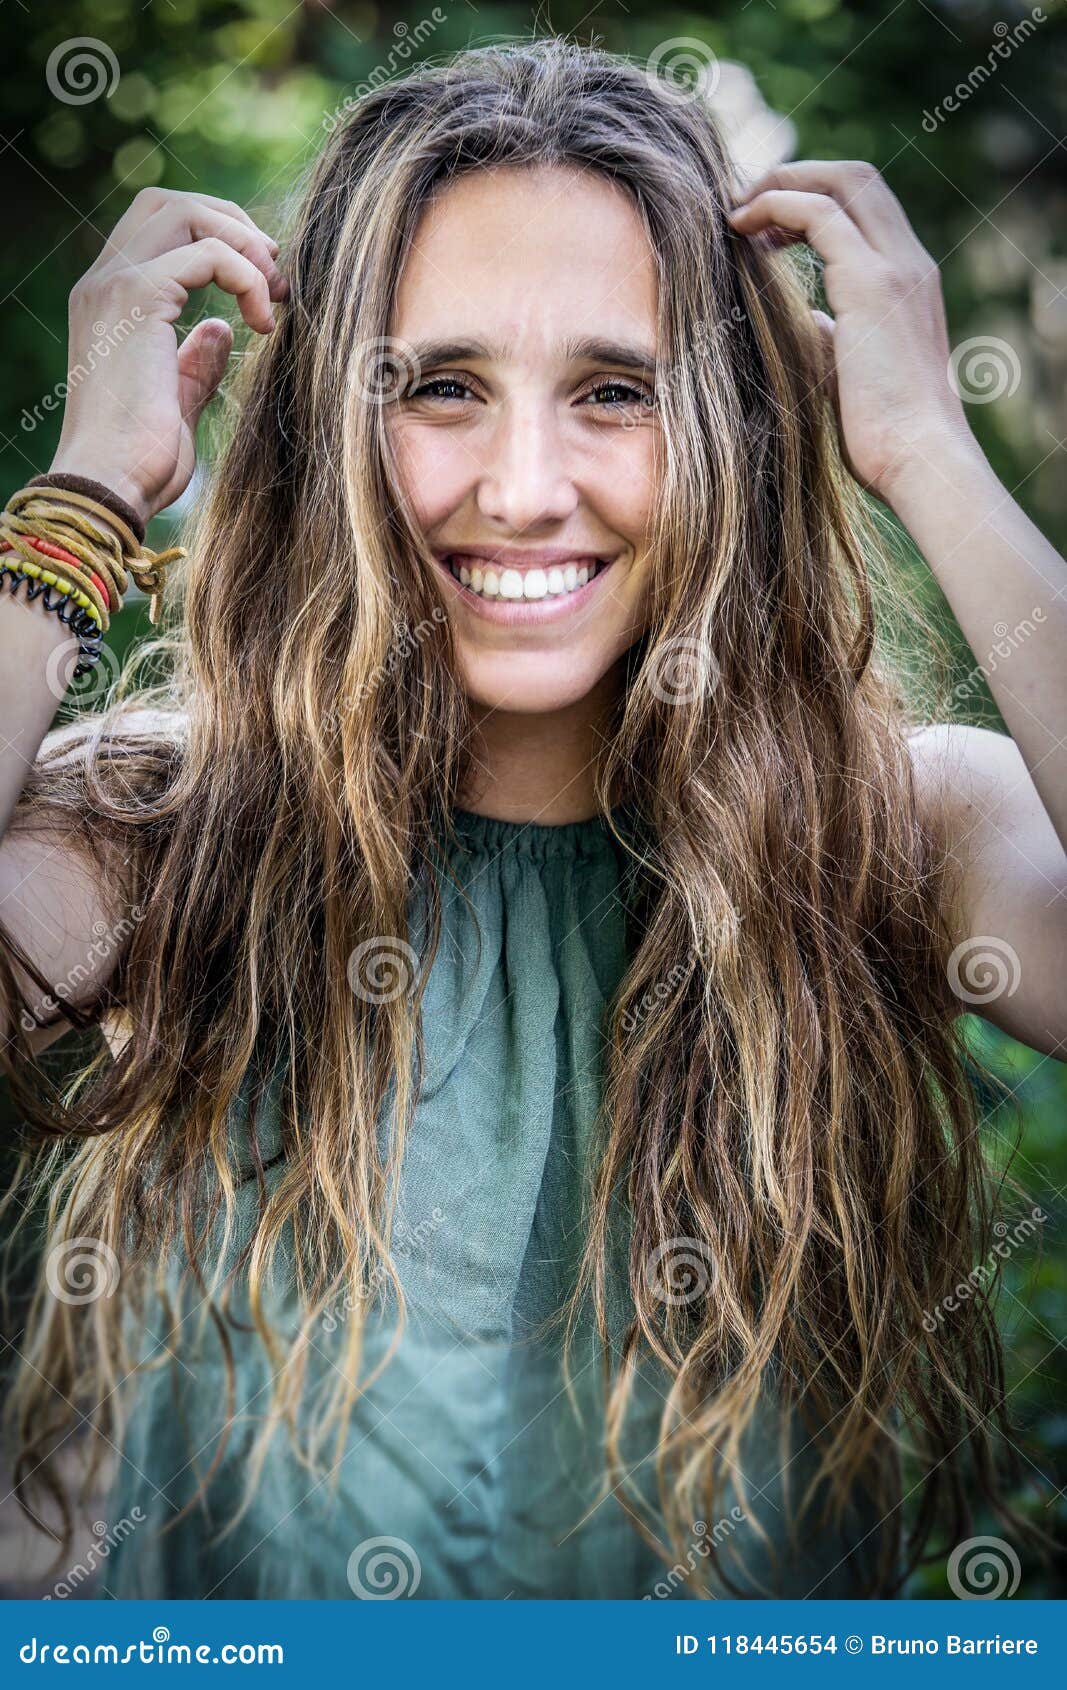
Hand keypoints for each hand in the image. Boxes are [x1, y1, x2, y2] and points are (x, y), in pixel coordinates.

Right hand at [48, 187, 287, 526]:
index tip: (264, 287)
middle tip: (275, 279)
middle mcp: (103, 282)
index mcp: (109, 301)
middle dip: (233, 226)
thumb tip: (223, 330)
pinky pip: (208, 253)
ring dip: (243, 245)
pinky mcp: (137, 297)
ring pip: (185, 211)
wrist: (113, 484)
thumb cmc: (141, 461)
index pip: (160, 228)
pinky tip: (263, 325)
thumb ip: (196, 360)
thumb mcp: (178, 402)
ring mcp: (115, 284)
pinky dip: (247, 278)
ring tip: (274, 298)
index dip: (219, 239)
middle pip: (171, 202)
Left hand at [726, 160, 978, 505]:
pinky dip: (776, 207)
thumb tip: (805, 322)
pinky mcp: (871, 282)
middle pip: (856, 177)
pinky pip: (817, 214)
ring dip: (781, 184)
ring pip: (840, 181)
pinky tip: (740, 228)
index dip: (813, 201)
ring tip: (734, 211)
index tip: (765, 228)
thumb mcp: (850, 372)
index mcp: (908, 281)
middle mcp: (908, 262)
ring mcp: (894, 267)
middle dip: (795, 175)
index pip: (865, 208)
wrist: (917, 459)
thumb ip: (831, 337)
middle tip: (742, 203)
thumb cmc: (883, 435)